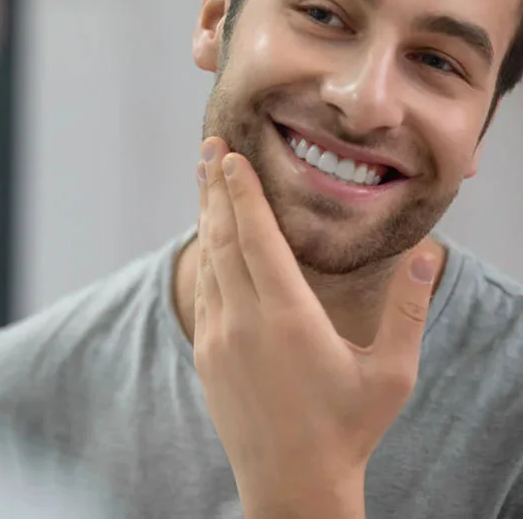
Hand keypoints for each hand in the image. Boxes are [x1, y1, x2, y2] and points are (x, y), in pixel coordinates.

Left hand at [193, 138, 436, 518]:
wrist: (291, 485)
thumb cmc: (347, 428)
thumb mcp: (389, 372)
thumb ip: (406, 308)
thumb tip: (429, 252)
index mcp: (288, 317)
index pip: (256, 238)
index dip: (242, 193)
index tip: (230, 157)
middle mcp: (243, 320)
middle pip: (222, 239)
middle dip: (214, 189)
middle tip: (207, 146)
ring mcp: (217, 337)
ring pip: (207, 262)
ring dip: (206, 218)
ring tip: (204, 181)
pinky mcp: (205, 355)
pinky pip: (202, 294)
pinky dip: (204, 259)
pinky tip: (209, 242)